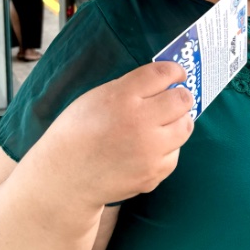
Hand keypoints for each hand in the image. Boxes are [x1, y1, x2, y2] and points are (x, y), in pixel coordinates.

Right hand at [42, 61, 194, 207]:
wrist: (64, 178)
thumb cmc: (77, 132)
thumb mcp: (96, 97)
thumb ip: (130, 88)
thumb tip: (164, 81)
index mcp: (121, 97)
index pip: (163, 74)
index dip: (175, 71)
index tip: (177, 74)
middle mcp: (139, 122)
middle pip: (182, 99)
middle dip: (181, 96)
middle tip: (173, 99)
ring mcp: (149, 150)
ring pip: (185, 127)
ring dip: (178, 121)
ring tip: (164, 124)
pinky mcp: (153, 173)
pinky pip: (175, 154)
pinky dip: (167, 149)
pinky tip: (150, 148)